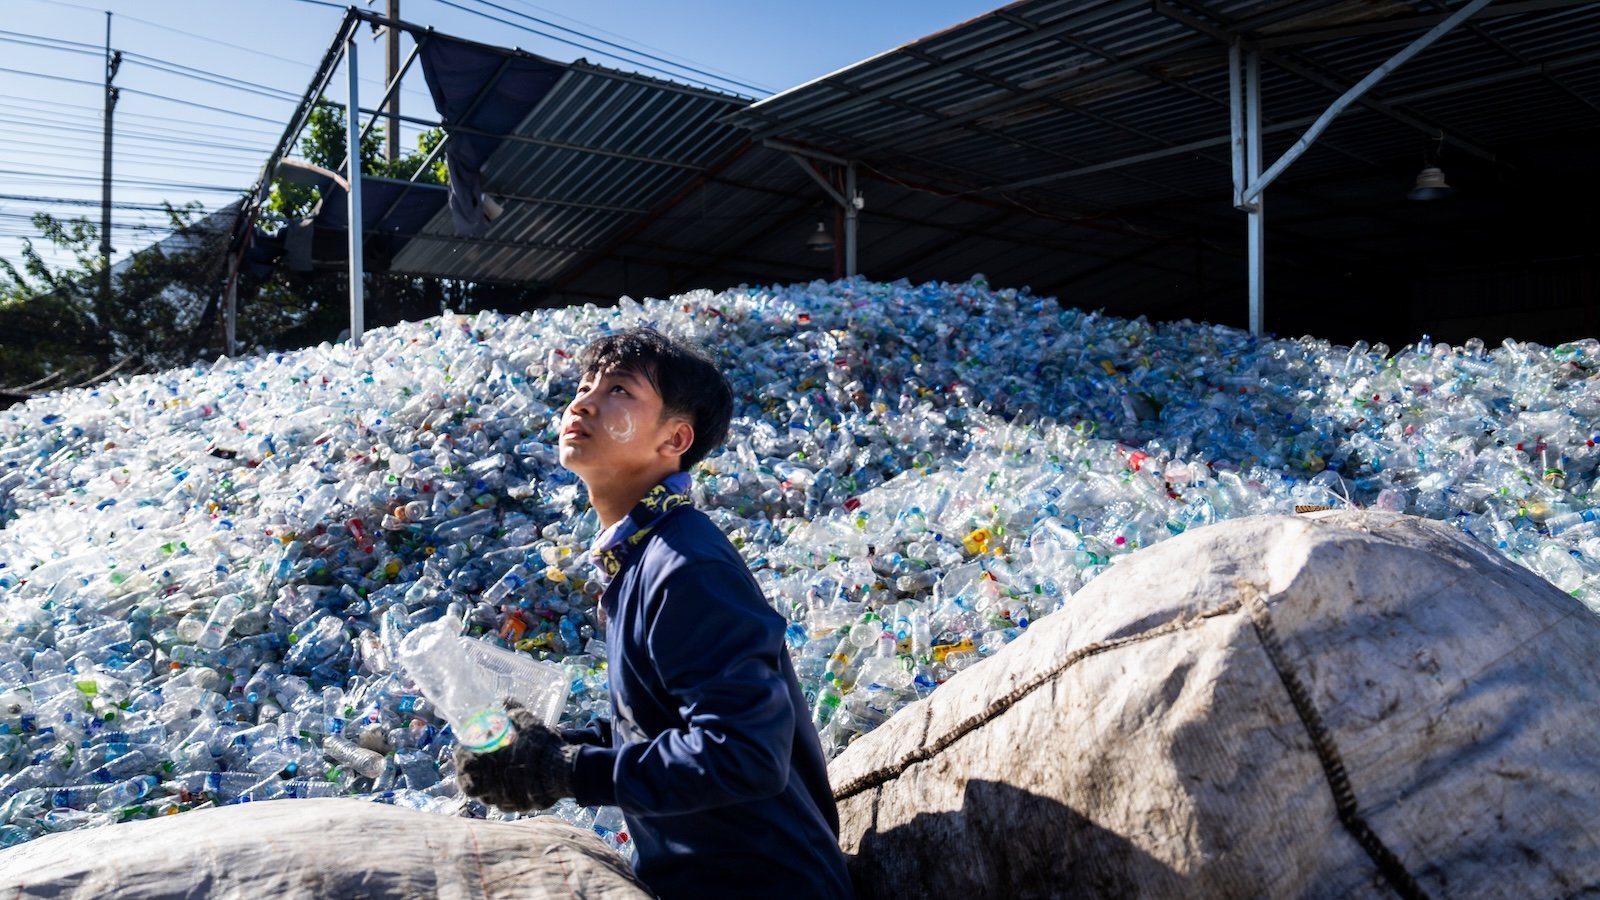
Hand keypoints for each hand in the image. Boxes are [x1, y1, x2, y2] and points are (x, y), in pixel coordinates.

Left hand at [453, 703, 577, 811]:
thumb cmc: (540, 745)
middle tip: (477, 766)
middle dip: (469, 773)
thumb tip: (505, 700)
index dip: (462, 753)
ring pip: (483, 795)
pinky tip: (508, 787)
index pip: (461, 758)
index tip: (467, 748)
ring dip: (484, 786)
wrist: (561, 771)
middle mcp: (486, 783)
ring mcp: (499, 798)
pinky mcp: (512, 807)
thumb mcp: (526, 720)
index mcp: (484, 761)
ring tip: (492, 777)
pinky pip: (500, 803)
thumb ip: (511, 710)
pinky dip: (501, 795)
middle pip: (467, 782)